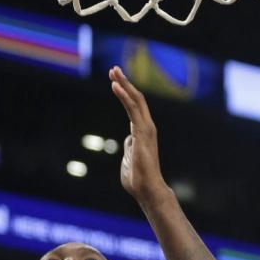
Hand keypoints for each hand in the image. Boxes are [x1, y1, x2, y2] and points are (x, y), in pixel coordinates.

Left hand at [109, 66, 170, 209]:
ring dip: (124, 84)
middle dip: (125, 82)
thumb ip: (129, 147)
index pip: (134, 107)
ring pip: (136, 100)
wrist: (146, 190)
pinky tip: (115, 85)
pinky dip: (124, 96)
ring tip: (113, 71)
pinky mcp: (143, 132)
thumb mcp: (129, 158)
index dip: (125, 93)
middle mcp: (146, 127)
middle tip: (113, 69)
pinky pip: (132, 109)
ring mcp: (146, 129)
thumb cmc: (137, 180)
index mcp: (142, 132)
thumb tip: (128, 140)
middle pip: (136, 99)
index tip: (114, 82)